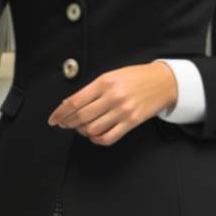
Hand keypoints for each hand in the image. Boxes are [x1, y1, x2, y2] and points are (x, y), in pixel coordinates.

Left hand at [46, 62, 177, 146]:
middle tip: (64, 124)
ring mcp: (123, 111)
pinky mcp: (132, 122)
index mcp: (104, 82)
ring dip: (82, 131)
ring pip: (93, 128)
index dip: (60, 112)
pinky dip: (97, 139)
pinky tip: (94, 135)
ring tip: (80, 128)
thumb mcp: (110, 76)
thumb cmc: (134, 77)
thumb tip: (68, 103)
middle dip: (68, 123)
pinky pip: (109, 137)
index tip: (53, 119)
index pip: (74, 101)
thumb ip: (90, 89)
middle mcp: (113, 97)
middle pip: (81, 116)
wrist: (162, 82)